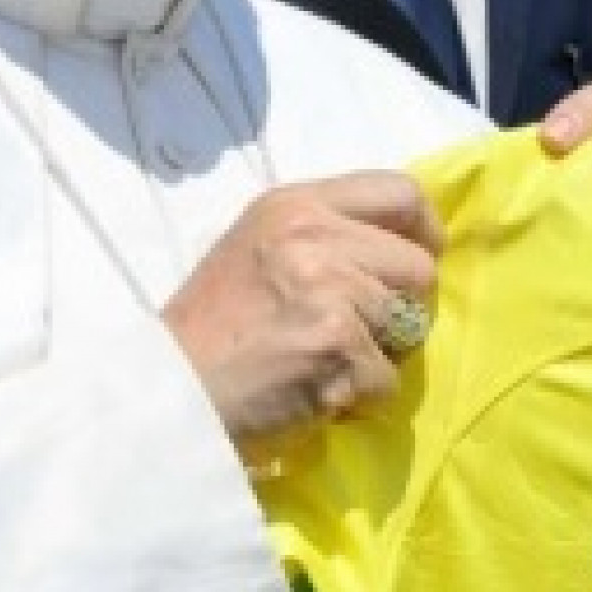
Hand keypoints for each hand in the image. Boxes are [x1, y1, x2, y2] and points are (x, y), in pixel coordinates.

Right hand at [164, 172, 441, 454]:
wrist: (168, 391)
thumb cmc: (209, 329)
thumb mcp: (256, 248)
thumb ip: (323, 236)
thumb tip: (402, 247)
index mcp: (296, 206)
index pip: (400, 192)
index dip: (423, 231)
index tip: (419, 258)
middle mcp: (316, 237)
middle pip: (418, 267)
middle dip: (400, 308)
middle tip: (355, 333)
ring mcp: (331, 291)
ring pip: (409, 327)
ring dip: (378, 357)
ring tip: (324, 364)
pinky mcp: (339, 348)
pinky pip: (387, 380)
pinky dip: (358, 400)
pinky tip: (313, 394)